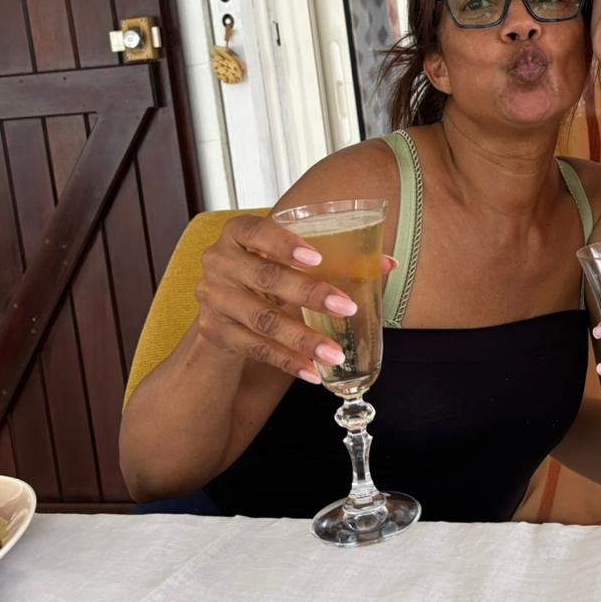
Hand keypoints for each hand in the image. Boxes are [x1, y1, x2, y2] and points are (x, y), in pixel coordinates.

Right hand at [194, 214, 395, 382]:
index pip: (255, 230)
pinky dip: (287, 361)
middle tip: (347, 308)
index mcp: (238, 233)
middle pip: (265, 278)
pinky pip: (255, 348)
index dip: (283, 243)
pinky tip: (312, 371)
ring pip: (262, 319)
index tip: (317, 258)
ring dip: (303, 338)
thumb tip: (387, 263)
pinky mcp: (215, 331)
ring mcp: (214, 298)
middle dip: (309, 294)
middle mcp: (219, 262)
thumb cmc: (269, 272)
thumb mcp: (290, 259)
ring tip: (335, 353)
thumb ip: (336, 257)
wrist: (224, 307)